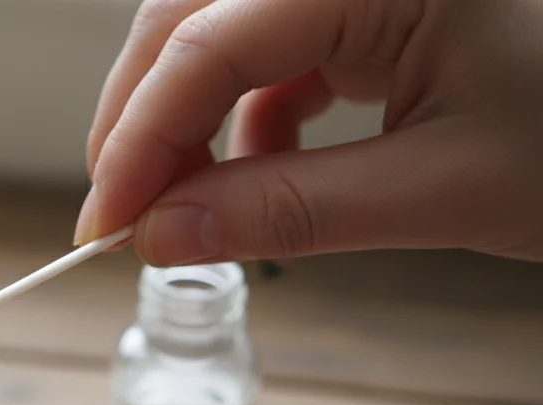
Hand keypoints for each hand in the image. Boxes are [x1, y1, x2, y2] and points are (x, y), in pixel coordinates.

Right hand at [74, 0, 542, 264]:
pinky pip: (270, 39)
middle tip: (123, 213)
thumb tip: (162, 238)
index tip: (104, 227)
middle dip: (144, 116)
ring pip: (219, 25)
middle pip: (191, 14)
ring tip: (191, 200)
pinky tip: (258, 166)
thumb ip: (288, 211)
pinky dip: (247, 109)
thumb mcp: (444, 189)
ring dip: (189, 113)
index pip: (207, 43)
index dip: (139, 140)